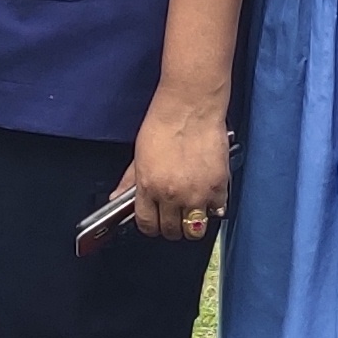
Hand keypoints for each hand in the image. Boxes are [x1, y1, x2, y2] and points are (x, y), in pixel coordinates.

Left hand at [118, 83, 229, 241]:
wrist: (191, 105)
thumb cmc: (164, 122)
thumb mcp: (139, 154)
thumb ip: (130, 181)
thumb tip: (118, 198)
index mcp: (149, 187)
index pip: (147, 224)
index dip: (151, 226)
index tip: (156, 221)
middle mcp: (172, 195)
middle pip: (172, 231)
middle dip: (172, 226)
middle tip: (174, 213)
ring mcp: (197, 193)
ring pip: (195, 229)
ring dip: (192, 222)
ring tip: (192, 208)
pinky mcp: (218, 187)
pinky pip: (217, 210)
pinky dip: (213, 206)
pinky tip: (207, 194)